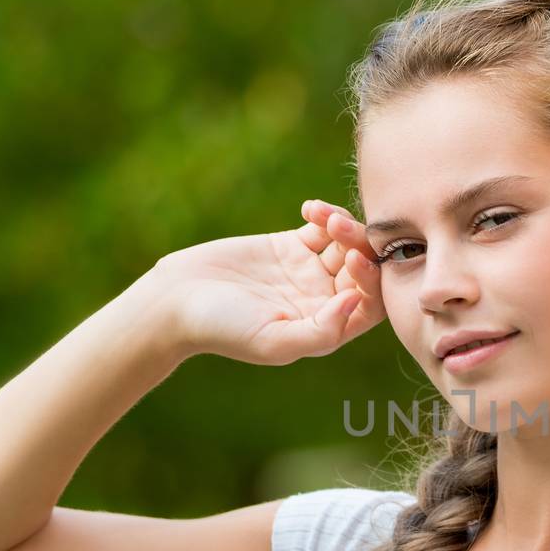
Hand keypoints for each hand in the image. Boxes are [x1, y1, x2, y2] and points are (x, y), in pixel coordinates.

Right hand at [151, 199, 384, 364]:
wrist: (177, 300)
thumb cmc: (223, 329)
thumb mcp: (273, 341)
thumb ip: (321, 331)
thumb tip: (355, 302)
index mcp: (328, 328)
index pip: (372, 304)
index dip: (373, 281)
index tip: (353, 260)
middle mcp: (325, 300)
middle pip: (365, 269)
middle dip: (359, 245)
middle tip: (337, 227)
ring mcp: (310, 272)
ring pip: (348, 244)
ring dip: (344, 225)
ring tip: (321, 216)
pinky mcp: (291, 246)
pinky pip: (324, 227)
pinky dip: (325, 213)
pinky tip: (308, 209)